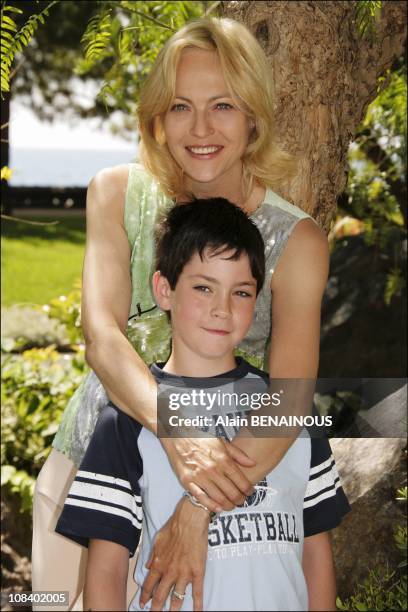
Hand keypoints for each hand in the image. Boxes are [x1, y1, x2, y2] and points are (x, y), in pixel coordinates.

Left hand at [139, 496, 209, 610]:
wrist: (189, 521)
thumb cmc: (174, 528)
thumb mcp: (157, 541)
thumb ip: (152, 556)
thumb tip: (147, 566)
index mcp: (158, 564)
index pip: (149, 585)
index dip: (145, 597)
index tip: (143, 604)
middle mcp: (169, 572)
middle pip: (161, 596)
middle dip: (156, 608)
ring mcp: (184, 574)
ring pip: (177, 598)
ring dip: (173, 610)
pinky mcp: (197, 573)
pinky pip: (197, 593)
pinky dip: (197, 605)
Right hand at [161, 435, 255, 511]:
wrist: (178, 437)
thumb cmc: (200, 439)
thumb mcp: (223, 442)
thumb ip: (239, 454)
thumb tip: (252, 463)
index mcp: (223, 460)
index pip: (241, 481)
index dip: (248, 490)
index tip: (249, 492)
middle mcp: (213, 470)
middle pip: (232, 493)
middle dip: (240, 500)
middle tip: (242, 501)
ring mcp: (200, 477)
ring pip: (219, 499)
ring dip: (228, 505)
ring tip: (231, 505)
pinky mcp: (188, 482)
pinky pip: (202, 499)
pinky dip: (212, 506)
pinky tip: (218, 508)